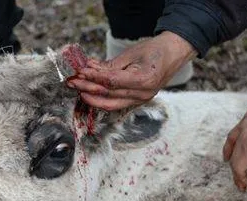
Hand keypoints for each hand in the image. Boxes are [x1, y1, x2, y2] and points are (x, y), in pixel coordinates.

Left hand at [67, 31, 196, 109]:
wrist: (174, 54)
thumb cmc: (155, 50)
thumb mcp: (131, 54)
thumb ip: (110, 65)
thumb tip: (89, 69)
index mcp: (144, 80)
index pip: (111, 82)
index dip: (93, 77)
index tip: (79, 73)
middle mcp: (142, 94)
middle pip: (108, 95)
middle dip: (87, 89)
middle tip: (72, 82)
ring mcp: (141, 100)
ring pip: (110, 104)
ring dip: (91, 97)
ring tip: (77, 89)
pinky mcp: (137, 101)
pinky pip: (116, 104)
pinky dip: (101, 98)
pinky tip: (90, 92)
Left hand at [223, 96, 246, 191]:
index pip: (237, 130)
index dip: (232, 143)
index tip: (228, 154)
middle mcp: (245, 126)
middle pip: (233, 143)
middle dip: (232, 157)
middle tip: (235, 172)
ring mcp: (244, 138)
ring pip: (235, 157)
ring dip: (237, 172)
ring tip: (242, 183)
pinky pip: (238, 166)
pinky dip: (240, 176)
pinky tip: (246, 182)